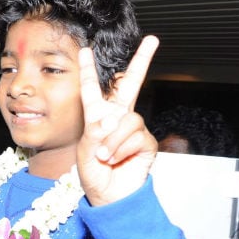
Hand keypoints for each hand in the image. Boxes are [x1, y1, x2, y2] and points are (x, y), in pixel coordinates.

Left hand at [76, 35, 158, 205]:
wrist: (109, 197)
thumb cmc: (93, 174)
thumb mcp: (85, 149)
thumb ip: (97, 130)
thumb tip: (116, 119)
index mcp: (98, 116)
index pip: (93, 89)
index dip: (88, 70)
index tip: (85, 50)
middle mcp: (117, 118)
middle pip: (131, 84)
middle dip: (142, 61)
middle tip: (152, 41)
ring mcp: (133, 130)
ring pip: (128, 120)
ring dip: (113, 140)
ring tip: (104, 156)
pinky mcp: (146, 143)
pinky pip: (137, 137)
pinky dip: (122, 149)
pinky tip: (116, 159)